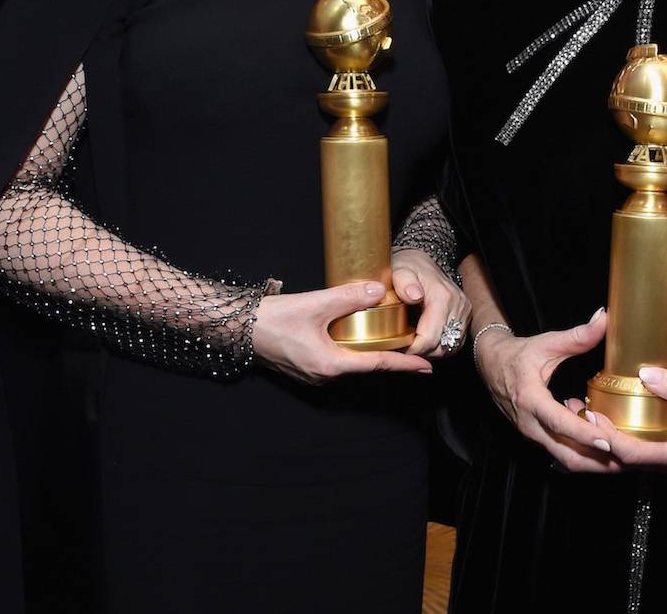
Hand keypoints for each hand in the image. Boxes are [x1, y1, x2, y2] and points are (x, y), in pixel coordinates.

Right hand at [252, 281, 431, 385]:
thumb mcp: (315, 304)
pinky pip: (337, 361)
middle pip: (366, 367)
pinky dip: (353, 351)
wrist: (239, 328)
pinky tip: (359, 338)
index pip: (376, 364)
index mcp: (330, 365)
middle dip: (391, 359)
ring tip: (394, 343)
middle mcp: (324, 376)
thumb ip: (348, 297)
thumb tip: (377, 290)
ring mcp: (314, 374)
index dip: (404, 365)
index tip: (426, 367)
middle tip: (416, 352)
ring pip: (351, 364)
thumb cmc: (273, 318)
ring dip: (371, 354)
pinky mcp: (306, 367)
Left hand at [390, 248, 470, 358]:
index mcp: (443, 297)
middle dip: (420, 352)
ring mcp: (463, 311)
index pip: (430, 338)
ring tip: (412, 343)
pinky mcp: (465, 315)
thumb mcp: (399, 270)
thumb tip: (414, 296)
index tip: (396, 347)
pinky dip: (440, 346)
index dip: (411, 349)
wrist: (421, 260)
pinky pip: (455, 342)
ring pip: (449, 348)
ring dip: (430, 351)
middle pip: (441, 347)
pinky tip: (425, 339)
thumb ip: (404, 282)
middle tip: (401, 347)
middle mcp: (458, 305)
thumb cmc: (408, 266)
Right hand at [473, 309, 622, 472]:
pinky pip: (564, 453)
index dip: (584, 434)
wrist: (490, 365)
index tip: (608, 441)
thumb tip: (603, 319)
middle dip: (599, 462)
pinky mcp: (538, 438)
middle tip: (629, 459)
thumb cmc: (518, 354)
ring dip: (596, 462)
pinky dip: (586, 452)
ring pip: (567, 459)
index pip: (559, 423)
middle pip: (567, 455)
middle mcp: (530, 424)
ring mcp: (533, 435)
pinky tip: (605, 440)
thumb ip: (577, 336)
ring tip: (626, 456)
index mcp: (530, 399)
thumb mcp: (547, 343)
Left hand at [568, 365, 666, 469]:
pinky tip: (601, 415)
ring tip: (580, 412)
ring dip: (603, 439)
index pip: (636, 455)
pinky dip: (616, 435)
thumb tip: (646, 374)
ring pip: (628, 457)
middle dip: (597, 443)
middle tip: (574, 414)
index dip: (610, 439)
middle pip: (625, 461)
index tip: (592, 419)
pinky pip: (637, 447)